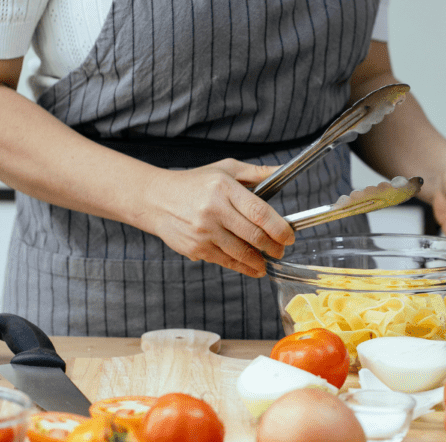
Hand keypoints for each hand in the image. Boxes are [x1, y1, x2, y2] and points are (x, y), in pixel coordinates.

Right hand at [141, 159, 295, 277]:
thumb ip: (257, 173)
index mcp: (224, 188)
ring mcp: (204, 231)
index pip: (259, 212)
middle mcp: (214, 210)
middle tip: (281, 249)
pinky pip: (226, 261)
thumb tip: (284, 169)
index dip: (279, 228)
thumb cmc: (194, 183)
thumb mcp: (225, 169)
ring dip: (260, 260)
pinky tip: (254, 267)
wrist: (156, 199)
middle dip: (273, 246)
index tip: (289, 235)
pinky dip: (244, 267)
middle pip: (253, 235)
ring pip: (241, 252)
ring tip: (269, 260)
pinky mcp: (196, 248)